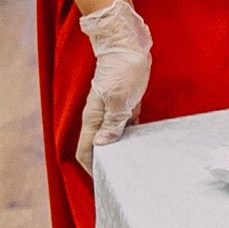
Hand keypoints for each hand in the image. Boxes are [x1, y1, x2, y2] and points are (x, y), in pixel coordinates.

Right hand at [76, 0, 151, 174]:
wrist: (127, 44)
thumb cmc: (123, 70)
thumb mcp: (120, 100)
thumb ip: (111, 124)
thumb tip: (102, 146)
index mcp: (94, 118)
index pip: (85, 150)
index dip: (92, 168)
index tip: (104, 183)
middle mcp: (100, 117)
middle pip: (99, 147)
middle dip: (107, 162)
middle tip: (123, 178)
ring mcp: (112, 110)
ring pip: (113, 137)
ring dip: (121, 149)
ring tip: (135, 165)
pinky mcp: (125, 104)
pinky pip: (126, 126)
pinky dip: (132, 136)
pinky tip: (143, 144)